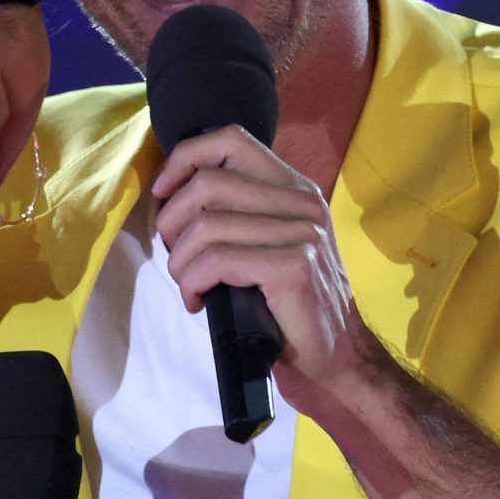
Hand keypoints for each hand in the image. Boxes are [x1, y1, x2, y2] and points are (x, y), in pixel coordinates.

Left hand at [150, 125, 377, 402]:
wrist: (335, 358)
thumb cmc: (289, 306)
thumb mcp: (269, 244)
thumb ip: (240, 212)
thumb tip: (173, 193)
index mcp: (295, 189)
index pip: (231, 140)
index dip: (185, 158)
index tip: (163, 192)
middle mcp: (303, 204)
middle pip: (208, 182)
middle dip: (171, 221)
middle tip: (174, 256)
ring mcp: (302, 234)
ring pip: (205, 226)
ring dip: (180, 262)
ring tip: (188, 285)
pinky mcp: (293, 268)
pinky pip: (216, 261)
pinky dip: (192, 283)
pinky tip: (198, 301)